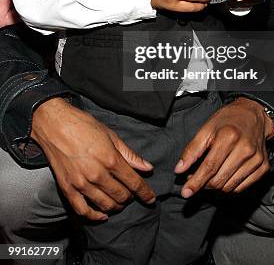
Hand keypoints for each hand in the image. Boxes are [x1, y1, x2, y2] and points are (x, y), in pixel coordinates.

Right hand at [31, 98, 155, 220]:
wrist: (55, 125)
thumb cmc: (84, 126)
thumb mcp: (111, 135)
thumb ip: (130, 154)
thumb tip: (147, 167)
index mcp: (110, 159)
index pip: (134, 182)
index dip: (145, 193)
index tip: (150, 198)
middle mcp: (97, 174)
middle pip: (121, 196)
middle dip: (130, 198)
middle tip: (131, 194)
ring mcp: (81, 183)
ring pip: (105, 205)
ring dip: (116, 206)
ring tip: (118, 202)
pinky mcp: (67, 188)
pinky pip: (82, 210)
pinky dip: (94, 216)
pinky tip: (102, 215)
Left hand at [175, 98, 273, 195]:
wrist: (253, 114)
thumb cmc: (228, 120)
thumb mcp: (206, 128)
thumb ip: (192, 149)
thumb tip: (179, 170)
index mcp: (229, 136)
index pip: (209, 167)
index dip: (196, 182)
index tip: (186, 192)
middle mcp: (245, 149)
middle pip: (219, 180)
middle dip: (204, 184)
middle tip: (197, 177)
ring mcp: (256, 160)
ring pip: (229, 187)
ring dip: (216, 186)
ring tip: (211, 174)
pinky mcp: (263, 167)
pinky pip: (241, 188)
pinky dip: (230, 186)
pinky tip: (225, 174)